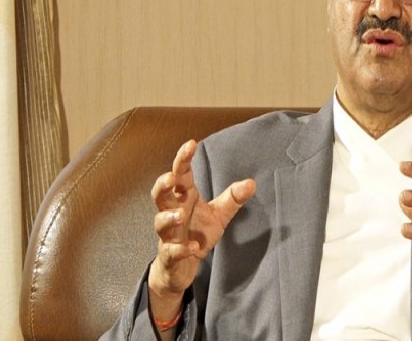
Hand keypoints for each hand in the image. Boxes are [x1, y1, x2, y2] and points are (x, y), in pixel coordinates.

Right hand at [148, 140, 255, 319]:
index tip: (191, 143)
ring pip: (159, 222)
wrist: (181, 267)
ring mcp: (168, 235)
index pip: (181, 175)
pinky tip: (193, 248)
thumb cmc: (197, 234)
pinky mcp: (169, 256)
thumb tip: (251, 182)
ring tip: (181, 214)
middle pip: (159, 195)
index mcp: (184, 198)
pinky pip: (170, 252)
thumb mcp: (219, 214)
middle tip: (172, 178)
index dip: (183, 159)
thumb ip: (233, 198)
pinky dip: (180, 249)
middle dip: (163, 185)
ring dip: (168, 218)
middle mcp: (172, 213)